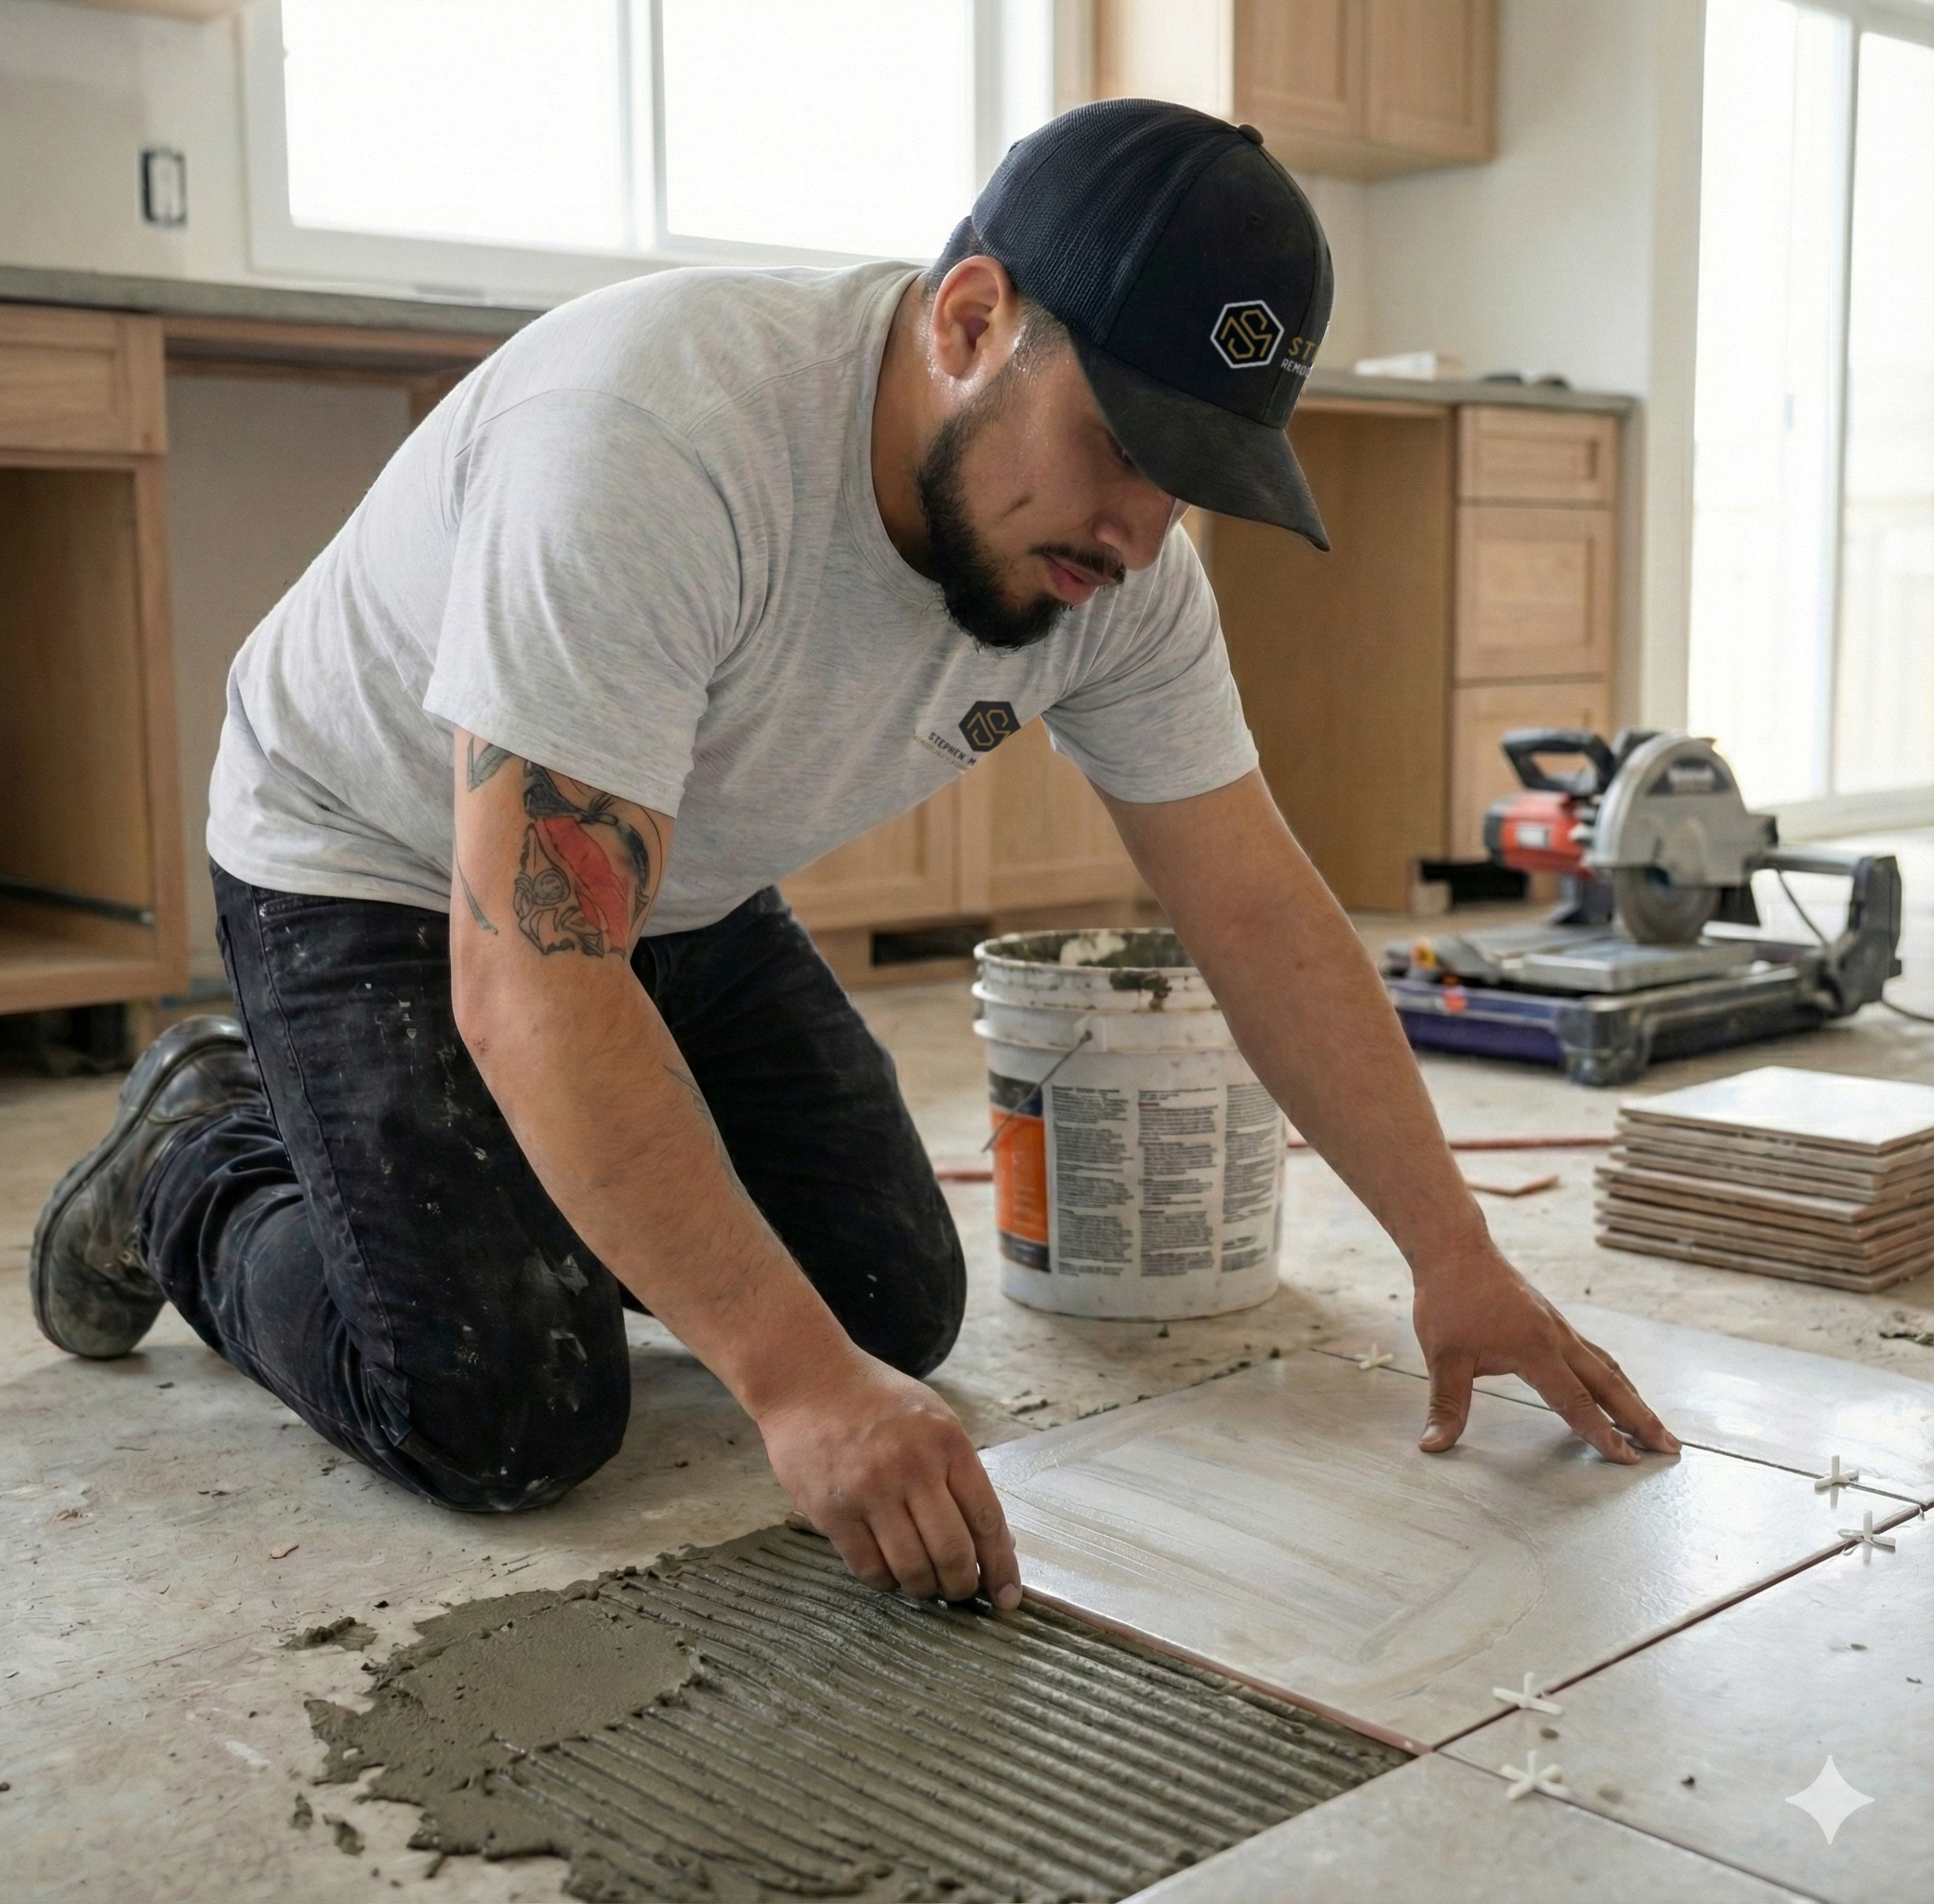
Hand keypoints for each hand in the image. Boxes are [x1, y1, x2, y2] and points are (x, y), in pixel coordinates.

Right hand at [756, 1348, 1021, 1606]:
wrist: (806, 1379)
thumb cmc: (875, 1399)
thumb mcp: (933, 1418)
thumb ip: (961, 1472)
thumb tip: (992, 1537)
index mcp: (946, 1441)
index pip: (986, 1518)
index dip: (1001, 1566)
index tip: (1007, 1597)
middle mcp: (911, 1467)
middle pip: (952, 1552)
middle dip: (962, 1586)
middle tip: (961, 1592)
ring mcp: (869, 1490)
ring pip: (911, 1568)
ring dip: (924, 1588)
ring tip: (925, 1584)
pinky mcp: (832, 1511)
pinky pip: (868, 1569)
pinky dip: (886, 1582)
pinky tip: (890, 1573)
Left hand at [1411, 1246, 1679, 1463]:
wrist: (1454, 1249)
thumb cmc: (1448, 1301)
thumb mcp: (1442, 1357)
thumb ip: (1446, 1405)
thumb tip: (1433, 1445)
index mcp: (1535, 1350)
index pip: (1576, 1401)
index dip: (1601, 1433)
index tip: (1629, 1460)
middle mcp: (1557, 1338)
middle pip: (1609, 1385)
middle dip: (1640, 1418)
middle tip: (1670, 1448)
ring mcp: (1559, 1327)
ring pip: (1607, 1368)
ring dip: (1633, 1398)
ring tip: (1655, 1425)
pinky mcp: (1554, 1320)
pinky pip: (1594, 1353)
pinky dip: (1613, 1376)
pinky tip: (1617, 1386)